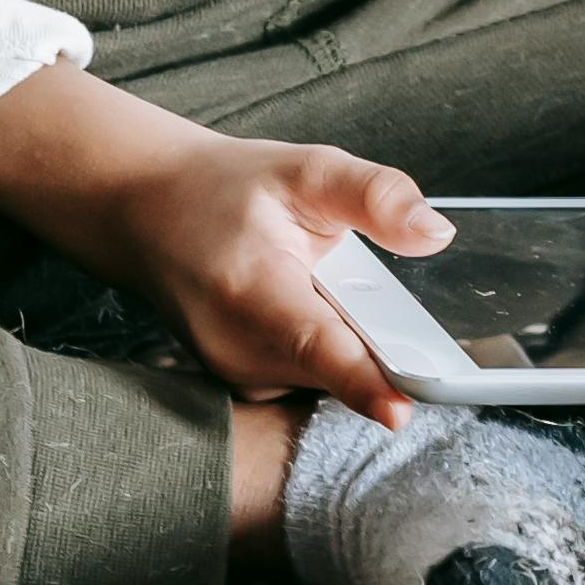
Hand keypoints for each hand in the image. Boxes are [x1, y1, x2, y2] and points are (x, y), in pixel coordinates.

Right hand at [0, 62, 449, 423]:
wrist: (147, 211)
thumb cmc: (226, 189)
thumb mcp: (305, 170)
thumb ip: (374, 197)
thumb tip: (437, 234)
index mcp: (252, 291)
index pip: (316, 346)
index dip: (361, 382)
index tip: (399, 414)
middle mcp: (239, 350)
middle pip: (341, 365)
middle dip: (377, 334)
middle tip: (351, 272)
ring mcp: (239, 376)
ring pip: (331, 373)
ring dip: (349, 335)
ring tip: (313, 278)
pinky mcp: (247, 386)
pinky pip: (313, 376)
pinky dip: (326, 346)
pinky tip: (304, 300)